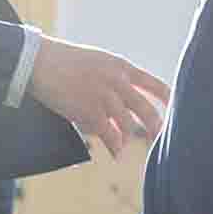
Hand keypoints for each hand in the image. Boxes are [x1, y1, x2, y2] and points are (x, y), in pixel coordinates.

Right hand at [28, 39, 168, 155]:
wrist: (37, 61)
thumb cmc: (63, 61)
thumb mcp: (96, 60)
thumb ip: (113, 77)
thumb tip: (122, 102)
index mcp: (120, 66)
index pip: (154, 84)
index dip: (167, 99)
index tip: (176, 110)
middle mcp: (116, 81)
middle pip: (146, 109)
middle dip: (155, 126)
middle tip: (159, 138)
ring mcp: (104, 96)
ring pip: (127, 124)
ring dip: (127, 139)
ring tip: (124, 146)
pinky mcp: (88, 111)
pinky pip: (108, 134)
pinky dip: (114, 146)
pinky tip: (115, 153)